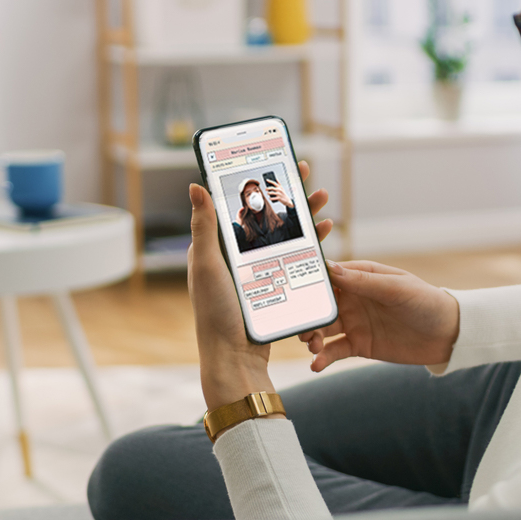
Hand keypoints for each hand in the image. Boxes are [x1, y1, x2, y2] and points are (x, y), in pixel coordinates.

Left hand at [188, 161, 331, 410]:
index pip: (240, 202)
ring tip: (324, 200)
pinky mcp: (276, 287)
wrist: (235, 359)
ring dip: (306, 215)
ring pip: (287, 234)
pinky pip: (297, 260)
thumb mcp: (208, 265)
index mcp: (218, 246)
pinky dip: (312, 245)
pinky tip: (325, 236)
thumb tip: (195, 185)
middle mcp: (239, 256)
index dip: (258, 180)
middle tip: (308, 171)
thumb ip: (204, 226)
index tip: (276, 160)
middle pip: (269, 215)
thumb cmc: (215, 314)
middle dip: (290, 192)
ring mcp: (259, 271)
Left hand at [267, 182, 293, 207]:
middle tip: (265, 189)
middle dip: (268, 188)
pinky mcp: (279, 198)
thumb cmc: (283, 193)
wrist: (287, 200)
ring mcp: (279, 194)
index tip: (266, 180)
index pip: (274, 183)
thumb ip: (279, 183)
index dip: (270, 181)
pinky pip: (273, 198)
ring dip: (268, 193)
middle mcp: (279, 190)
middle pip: (272, 188)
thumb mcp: (282, 188)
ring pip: (272, 193)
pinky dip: (271, 198)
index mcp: (279, 187)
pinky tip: (269, 198)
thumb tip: (276, 178)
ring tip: (267, 193)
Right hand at [299, 262, 459, 371]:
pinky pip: (334, 351)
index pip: (327, 276)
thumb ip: (364, 281)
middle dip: (306, 315)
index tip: (292, 291)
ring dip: (312, 336)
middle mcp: (352, 299)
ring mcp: (354, 323)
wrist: (447, 334)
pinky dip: (322, 358)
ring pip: (323, 329)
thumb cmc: (425, 302)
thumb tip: (331, 268)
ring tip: (312, 345)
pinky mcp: (359, 345)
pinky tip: (316, 364)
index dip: (308, 282)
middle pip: (319, 305)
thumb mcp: (397, 288)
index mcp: (360, 277)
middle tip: (301, 326)